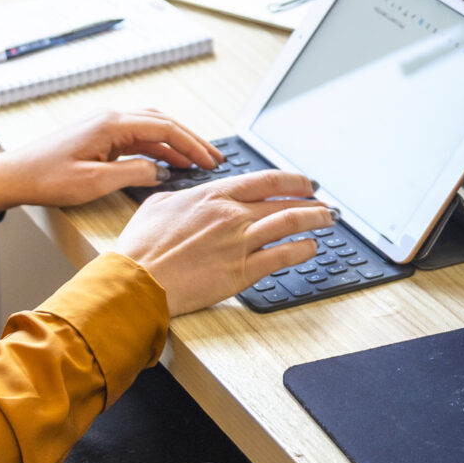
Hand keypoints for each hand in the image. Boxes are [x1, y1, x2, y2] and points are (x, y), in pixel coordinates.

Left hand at [0, 109, 223, 210]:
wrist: (13, 175)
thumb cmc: (46, 178)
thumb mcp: (94, 182)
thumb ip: (133, 174)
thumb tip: (162, 171)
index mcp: (111, 124)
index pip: (163, 128)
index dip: (190, 144)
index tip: (209, 159)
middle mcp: (109, 118)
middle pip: (161, 122)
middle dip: (190, 140)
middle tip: (212, 158)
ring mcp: (104, 125)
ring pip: (150, 127)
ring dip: (174, 142)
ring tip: (196, 160)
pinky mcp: (98, 136)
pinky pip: (136, 136)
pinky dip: (157, 147)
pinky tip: (166, 161)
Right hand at [115, 171, 331, 314]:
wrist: (135, 282)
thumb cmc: (140, 248)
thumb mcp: (158, 206)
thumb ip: (183, 196)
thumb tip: (190, 194)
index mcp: (213, 196)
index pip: (265, 180)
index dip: (292, 180)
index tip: (305, 183)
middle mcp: (231, 215)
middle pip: (283, 201)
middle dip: (310, 200)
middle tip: (323, 202)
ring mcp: (239, 243)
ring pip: (289, 224)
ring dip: (315, 220)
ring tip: (328, 220)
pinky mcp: (241, 272)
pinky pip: (282, 256)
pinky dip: (302, 249)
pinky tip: (310, 247)